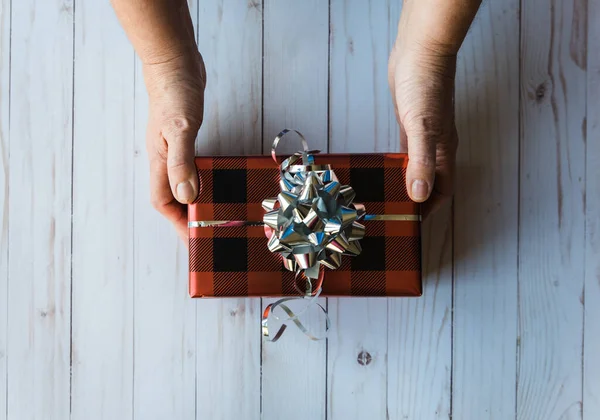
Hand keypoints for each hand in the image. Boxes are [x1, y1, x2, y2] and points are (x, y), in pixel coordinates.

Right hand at [143, 52, 205, 241]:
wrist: (174, 64)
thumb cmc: (175, 93)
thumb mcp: (180, 129)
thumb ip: (182, 162)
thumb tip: (186, 197)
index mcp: (160, 161)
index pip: (163, 203)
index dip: (177, 223)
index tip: (192, 240)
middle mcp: (164, 159)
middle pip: (171, 199)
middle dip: (185, 219)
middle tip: (206, 233)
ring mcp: (173, 149)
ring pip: (180, 185)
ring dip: (193, 201)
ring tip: (211, 214)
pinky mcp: (183, 139)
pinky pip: (190, 169)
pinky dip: (200, 181)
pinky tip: (212, 181)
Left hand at [388, 42, 457, 216]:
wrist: (420, 51)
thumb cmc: (426, 84)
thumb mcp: (422, 126)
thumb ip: (421, 160)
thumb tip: (419, 194)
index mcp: (443, 151)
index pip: (442, 190)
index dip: (431, 209)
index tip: (413, 223)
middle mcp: (436, 147)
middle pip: (430, 183)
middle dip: (417, 201)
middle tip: (395, 213)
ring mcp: (423, 136)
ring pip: (417, 169)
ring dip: (405, 184)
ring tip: (387, 197)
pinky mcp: (409, 124)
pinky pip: (406, 153)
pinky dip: (397, 165)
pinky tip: (386, 169)